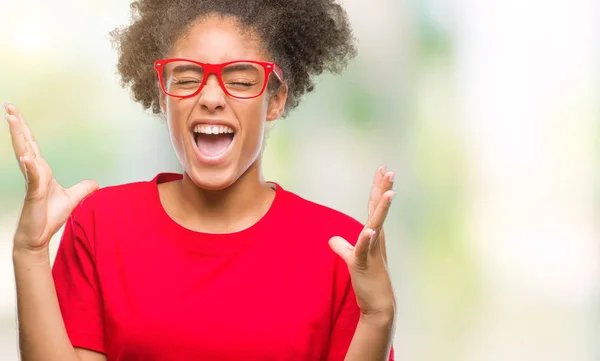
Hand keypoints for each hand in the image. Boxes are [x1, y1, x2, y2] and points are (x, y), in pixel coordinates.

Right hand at [6, 103, 97, 252]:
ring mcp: (32, 182)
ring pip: (25, 154)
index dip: (25, 129)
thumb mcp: (72, 198)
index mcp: (41, 171)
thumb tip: (95, 183)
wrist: (39, 236)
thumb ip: (82, 189)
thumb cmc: (49, 217)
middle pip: (24, 143)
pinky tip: (26, 156)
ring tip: (12, 119)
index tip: (15, 113)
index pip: (32, 145)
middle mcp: (34, 172)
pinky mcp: (34, 193)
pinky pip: (33, 177)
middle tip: (8, 106)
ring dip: (19, 137)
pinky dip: (30, 166)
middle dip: (17, 125)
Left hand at [329, 165, 395, 319]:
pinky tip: (369, 230)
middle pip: (378, 210)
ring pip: (377, 225)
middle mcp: (376, 239)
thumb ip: (343, 247)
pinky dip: (367, 239)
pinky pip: (365, 249)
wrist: (378, 303)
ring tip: (389, 193)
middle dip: (383, 190)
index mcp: (374, 235)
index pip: (374, 207)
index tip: (382, 170)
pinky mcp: (365, 263)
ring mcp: (372, 250)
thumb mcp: (353, 259)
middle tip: (389, 171)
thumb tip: (333, 239)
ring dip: (382, 209)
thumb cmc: (368, 280)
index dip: (378, 188)